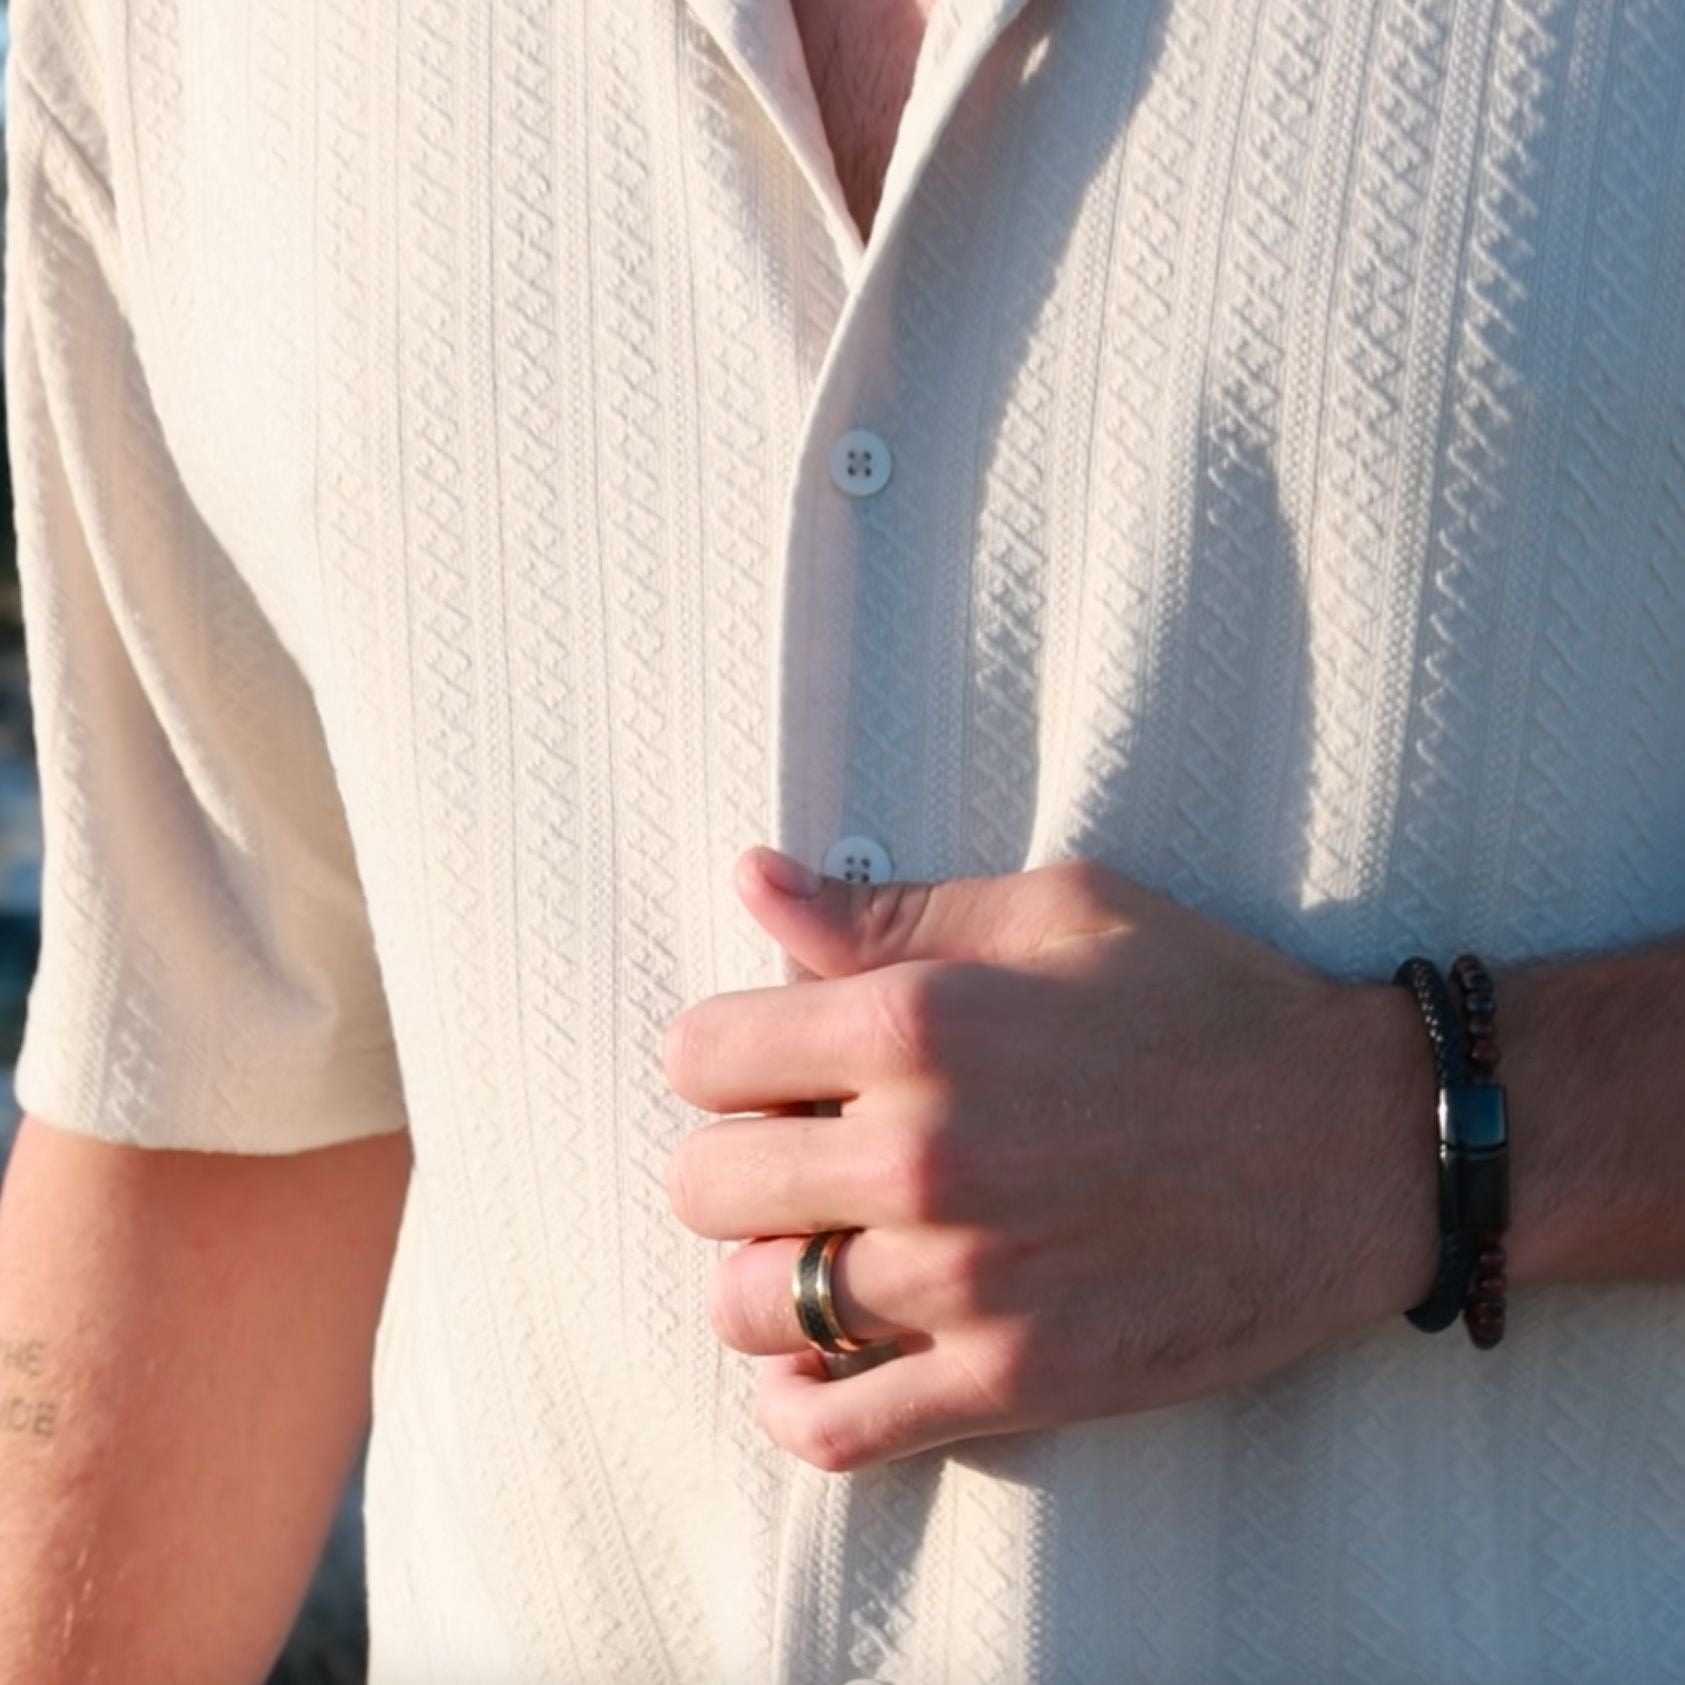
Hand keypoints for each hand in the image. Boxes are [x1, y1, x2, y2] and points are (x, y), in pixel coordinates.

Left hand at [661, 849, 1434, 1470]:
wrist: (1362, 1144)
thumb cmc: (1208, 1004)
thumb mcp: (1056, 913)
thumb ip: (886, 910)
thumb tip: (752, 879)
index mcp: (916, 1023)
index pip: (700, 1056)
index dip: (727, 1054)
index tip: (777, 1065)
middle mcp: (919, 1158)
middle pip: (703, 1185)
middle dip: (736, 1161)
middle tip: (805, 1155)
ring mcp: (962, 1284)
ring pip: (745, 1308)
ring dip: (762, 1276)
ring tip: (824, 1247)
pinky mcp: (1011, 1383)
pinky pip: (830, 1428)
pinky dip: (796, 1401)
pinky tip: (822, 1358)